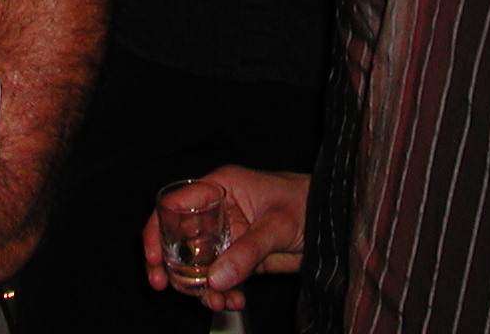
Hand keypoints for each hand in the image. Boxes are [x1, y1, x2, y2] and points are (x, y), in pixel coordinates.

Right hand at [141, 166, 308, 311]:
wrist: (334, 221)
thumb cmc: (308, 203)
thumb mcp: (276, 226)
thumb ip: (247, 252)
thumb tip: (214, 279)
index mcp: (220, 187)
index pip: (175, 206)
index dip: (157, 232)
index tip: (155, 261)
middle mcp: (218, 211)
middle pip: (180, 240)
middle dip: (176, 268)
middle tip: (177, 290)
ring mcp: (228, 236)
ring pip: (198, 265)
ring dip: (201, 287)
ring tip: (217, 302)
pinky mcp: (241, 257)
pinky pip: (220, 278)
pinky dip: (222, 293)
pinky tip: (235, 301)